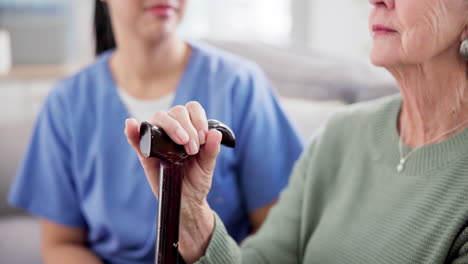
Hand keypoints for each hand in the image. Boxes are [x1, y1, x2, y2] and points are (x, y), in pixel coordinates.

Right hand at [124, 101, 220, 261]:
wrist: (187, 199)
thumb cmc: (197, 179)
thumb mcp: (208, 165)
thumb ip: (212, 149)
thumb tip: (215, 133)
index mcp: (190, 128)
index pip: (191, 109)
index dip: (198, 119)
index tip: (203, 138)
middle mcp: (173, 129)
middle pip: (176, 111)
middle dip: (187, 126)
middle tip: (192, 148)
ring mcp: (158, 139)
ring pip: (158, 118)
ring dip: (170, 126)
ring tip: (181, 142)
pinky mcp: (145, 152)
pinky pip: (136, 138)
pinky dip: (132, 130)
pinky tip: (131, 124)